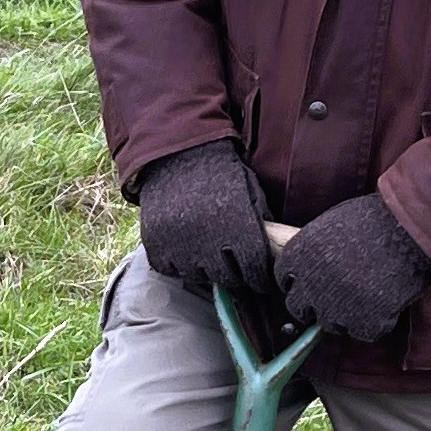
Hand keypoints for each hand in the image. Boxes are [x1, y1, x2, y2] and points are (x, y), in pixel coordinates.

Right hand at [135, 140, 275, 298]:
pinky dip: (178, 264)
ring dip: (205, 270)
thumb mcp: (251, 194)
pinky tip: (186, 250)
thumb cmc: (221, 173)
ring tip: (207, 253)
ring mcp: (179, 243)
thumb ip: (262, 226)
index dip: (259, 278)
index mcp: (238, 228)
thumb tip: (275, 255)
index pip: (254, 271)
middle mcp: (209, 240)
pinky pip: (170, 269)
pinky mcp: (155, 243)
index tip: (258, 277)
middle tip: (233, 264)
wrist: (178, 151)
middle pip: (227, 279)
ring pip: (198, 277)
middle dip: (234, 275)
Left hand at [275, 193, 430, 342]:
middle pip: (298, 307)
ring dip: (342, 315)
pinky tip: (383, 304)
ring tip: (365, 296)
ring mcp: (336, 308)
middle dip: (313, 303)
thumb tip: (309, 265)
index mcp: (299, 255)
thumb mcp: (332, 223)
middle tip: (335, 296)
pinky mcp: (363, 324)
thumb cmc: (375, 218)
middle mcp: (311, 285)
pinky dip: (372, 323)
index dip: (299, 280)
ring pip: (329, 324)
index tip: (311, 280)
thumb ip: (313, 248)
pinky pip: (360, 332)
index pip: (283, 278)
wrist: (410, 230)